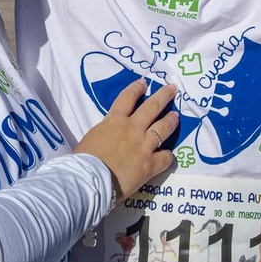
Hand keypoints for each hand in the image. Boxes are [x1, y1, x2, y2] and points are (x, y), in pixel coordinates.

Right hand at [74, 80, 179, 198]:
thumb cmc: (84, 158)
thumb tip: (110, 135)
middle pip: (152, 107)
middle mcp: (132, 129)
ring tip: (176, 116)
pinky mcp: (150, 164)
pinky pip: (166, 158)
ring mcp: (144, 146)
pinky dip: (168, 156)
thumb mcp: (92, 136)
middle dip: (164, 95)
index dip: (136, 88)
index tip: (144, 82)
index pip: (128, 98)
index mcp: (115, 121)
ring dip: (171, 120)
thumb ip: (106, 131)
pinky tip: (168, 156)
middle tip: (173, 88)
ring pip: (163, 128)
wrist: (90, 179)